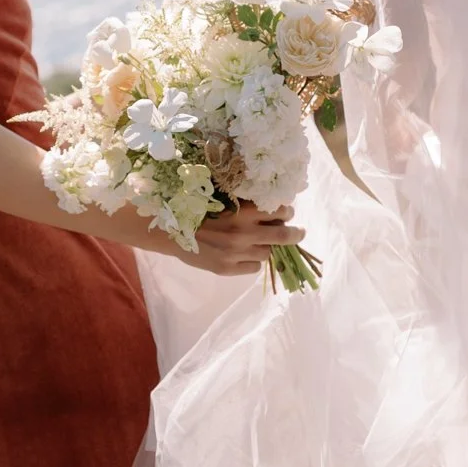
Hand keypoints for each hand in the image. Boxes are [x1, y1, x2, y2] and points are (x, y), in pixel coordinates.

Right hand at [189, 203, 306, 277]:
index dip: (287, 211)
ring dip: (268, 247)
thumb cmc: (195, 207)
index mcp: (243, 210)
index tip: (287, 212)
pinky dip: (253, 262)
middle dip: (296, 233)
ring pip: (268, 253)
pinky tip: (245, 255)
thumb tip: (271, 206)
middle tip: (299, 232)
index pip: (280, 211)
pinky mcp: (227, 269)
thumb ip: (246, 202)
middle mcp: (243, 233)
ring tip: (260, 242)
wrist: (168, 229)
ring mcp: (236, 253)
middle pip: (283, 235)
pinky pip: (253, 268)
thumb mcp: (222, 197)